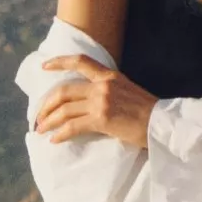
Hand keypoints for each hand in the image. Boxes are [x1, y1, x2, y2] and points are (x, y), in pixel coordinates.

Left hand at [33, 54, 151, 147]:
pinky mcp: (102, 119)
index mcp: (109, 76)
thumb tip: (87, 99)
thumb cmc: (148, 111)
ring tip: (40, 130)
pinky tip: (54, 140)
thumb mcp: (127, 90)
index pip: (81, 62)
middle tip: (38, 116)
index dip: (59, 62)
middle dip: (46, 105)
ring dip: (48, 121)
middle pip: (64, 91)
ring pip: (64, 110)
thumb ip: (107, 90)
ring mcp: (101, 102)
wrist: (163, 123)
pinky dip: (60, 134)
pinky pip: (73, 126)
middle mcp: (103, 85)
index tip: (44, 66)